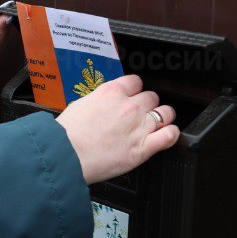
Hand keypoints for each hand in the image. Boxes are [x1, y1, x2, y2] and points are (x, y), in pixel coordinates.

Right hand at [55, 74, 179, 183]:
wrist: (65, 155)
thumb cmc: (66, 135)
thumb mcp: (80, 105)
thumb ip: (99, 101)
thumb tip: (104, 105)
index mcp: (111, 92)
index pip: (136, 82)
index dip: (135, 90)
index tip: (133, 96)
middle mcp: (129, 106)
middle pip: (152, 97)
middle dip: (147, 105)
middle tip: (140, 115)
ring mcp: (138, 126)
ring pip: (165, 113)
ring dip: (163, 117)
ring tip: (158, 123)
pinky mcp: (143, 148)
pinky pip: (170, 135)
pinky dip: (172, 134)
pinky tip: (167, 135)